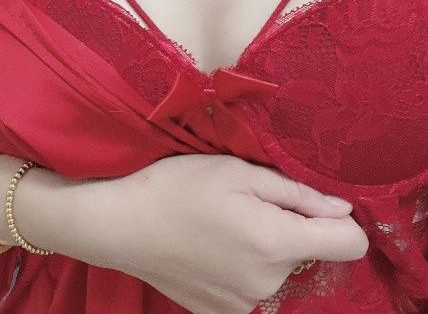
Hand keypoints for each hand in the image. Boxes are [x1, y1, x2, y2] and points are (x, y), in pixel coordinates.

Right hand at [71, 154, 368, 313]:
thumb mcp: (235, 171)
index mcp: (275, 241)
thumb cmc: (175, 186)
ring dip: (263, 249)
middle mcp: (268, 282)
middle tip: (243, 205)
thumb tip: (342, 209)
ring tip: (220, 226)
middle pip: (308, 253)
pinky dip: (241, 268)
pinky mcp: (222, 313)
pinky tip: (209, 249)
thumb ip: (295, 192)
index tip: (309, 204)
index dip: (338, 220)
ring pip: (278, 269)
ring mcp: (244, 303)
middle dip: (288, 228)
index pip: (349, 243)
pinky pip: (252, 287)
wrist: (120, 223)